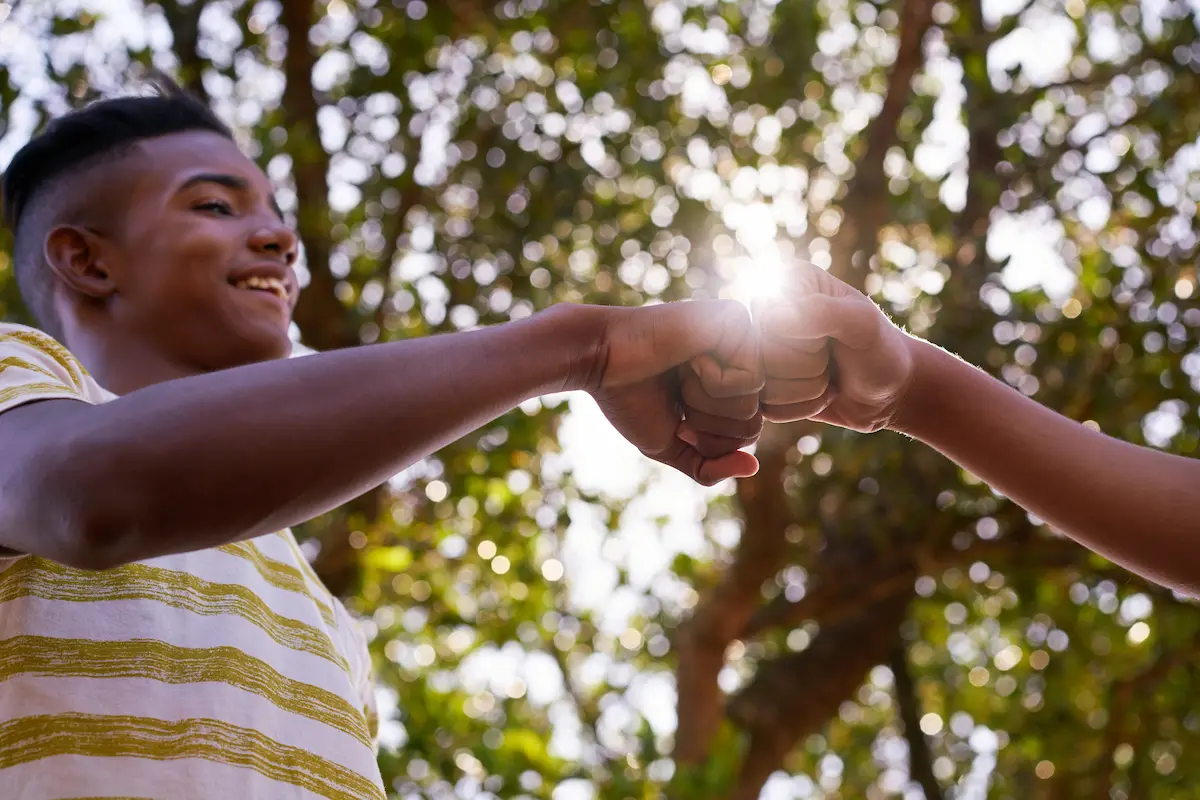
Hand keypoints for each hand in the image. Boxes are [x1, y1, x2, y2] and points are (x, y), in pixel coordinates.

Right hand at [575, 300, 763, 484]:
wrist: (600, 360)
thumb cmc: (630, 399)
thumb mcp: (672, 444)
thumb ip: (710, 465)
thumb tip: (753, 468)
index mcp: (728, 384)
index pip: (748, 434)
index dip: (710, 442)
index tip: (679, 422)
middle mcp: (739, 359)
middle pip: (754, 422)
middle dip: (709, 426)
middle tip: (678, 399)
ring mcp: (741, 337)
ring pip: (753, 403)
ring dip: (706, 402)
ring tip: (681, 375)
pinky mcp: (737, 321)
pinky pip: (750, 378)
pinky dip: (712, 381)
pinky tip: (688, 359)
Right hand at [759, 263, 915, 432]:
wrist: (890, 390)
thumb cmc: (880, 350)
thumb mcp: (862, 324)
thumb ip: (822, 313)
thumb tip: (771, 318)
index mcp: (789, 282)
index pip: (769, 321)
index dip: (805, 340)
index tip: (831, 336)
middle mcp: (768, 312)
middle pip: (763, 357)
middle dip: (808, 368)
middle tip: (831, 359)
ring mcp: (763, 350)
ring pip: (764, 386)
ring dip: (807, 390)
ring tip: (828, 375)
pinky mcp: (765, 385)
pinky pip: (768, 408)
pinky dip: (802, 408)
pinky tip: (820, 393)